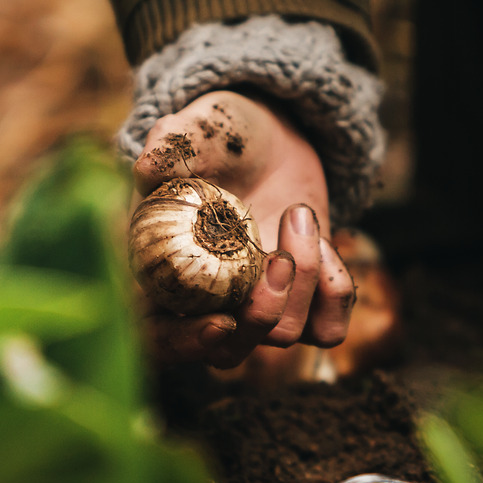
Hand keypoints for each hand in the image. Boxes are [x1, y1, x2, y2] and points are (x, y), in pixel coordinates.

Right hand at [133, 91, 354, 367]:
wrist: (272, 135)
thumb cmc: (219, 134)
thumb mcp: (195, 129)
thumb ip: (171, 148)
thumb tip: (147, 167)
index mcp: (162, 273)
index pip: (158, 336)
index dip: (183, 343)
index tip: (220, 323)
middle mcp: (208, 302)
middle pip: (226, 353)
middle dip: (259, 318)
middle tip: (280, 260)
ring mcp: (256, 305)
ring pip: (283, 335)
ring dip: (303, 279)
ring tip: (299, 212)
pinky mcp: (302, 301)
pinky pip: (327, 329)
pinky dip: (335, 292)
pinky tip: (321, 238)